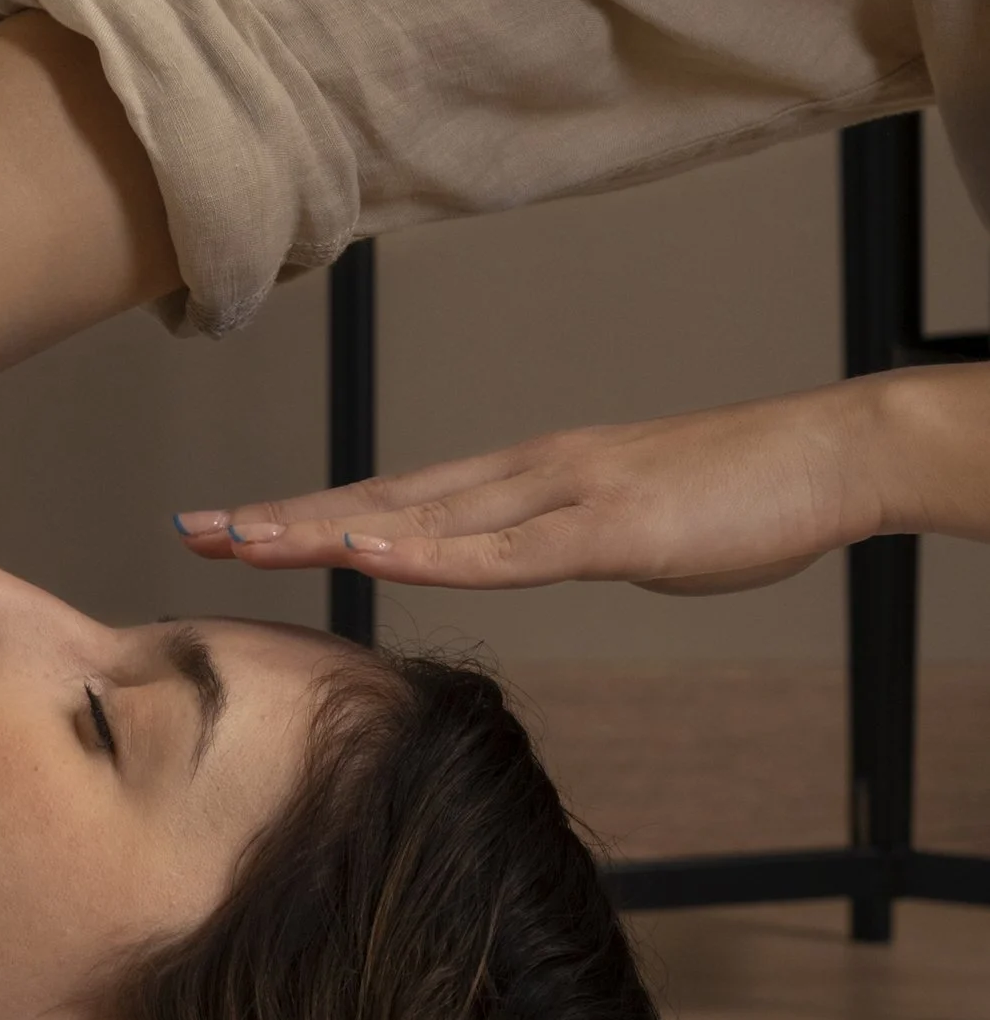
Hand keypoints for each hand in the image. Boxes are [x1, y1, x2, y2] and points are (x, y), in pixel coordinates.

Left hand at [172, 381, 892, 599]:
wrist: (826, 457)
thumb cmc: (734, 498)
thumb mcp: (625, 534)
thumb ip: (561, 545)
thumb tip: (521, 562)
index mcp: (523, 479)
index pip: (393, 499)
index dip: (307, 515)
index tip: (231, 528)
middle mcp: (524, 474)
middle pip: (382, 499)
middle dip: (284, 518)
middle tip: (194, 532)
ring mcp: (563, 495)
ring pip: (422, 518)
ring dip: (327, 531)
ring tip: (244, 541)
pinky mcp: (610, 528)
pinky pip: (504, 549)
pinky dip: (429, 555)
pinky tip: (368, 555)